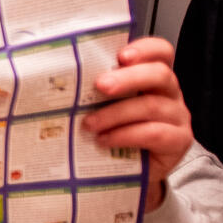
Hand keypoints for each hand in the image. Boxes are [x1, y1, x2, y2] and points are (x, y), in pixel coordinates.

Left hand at [81, 37, 193, 211]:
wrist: (125, 173)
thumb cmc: (111, 132)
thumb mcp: (100, 106)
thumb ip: (89, 90)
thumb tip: (44, 80)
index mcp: (151, 77)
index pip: (160, 52)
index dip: (144, 49)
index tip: (121, 55)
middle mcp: (169, 93)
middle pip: (160, 74)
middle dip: (128, 78)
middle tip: (100, 86)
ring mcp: (177, 116)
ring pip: (152, 106)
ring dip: (116, 113)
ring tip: (90, 123)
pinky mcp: (178, 141)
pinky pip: (156, 133)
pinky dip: (126, 135)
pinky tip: (104, 140)